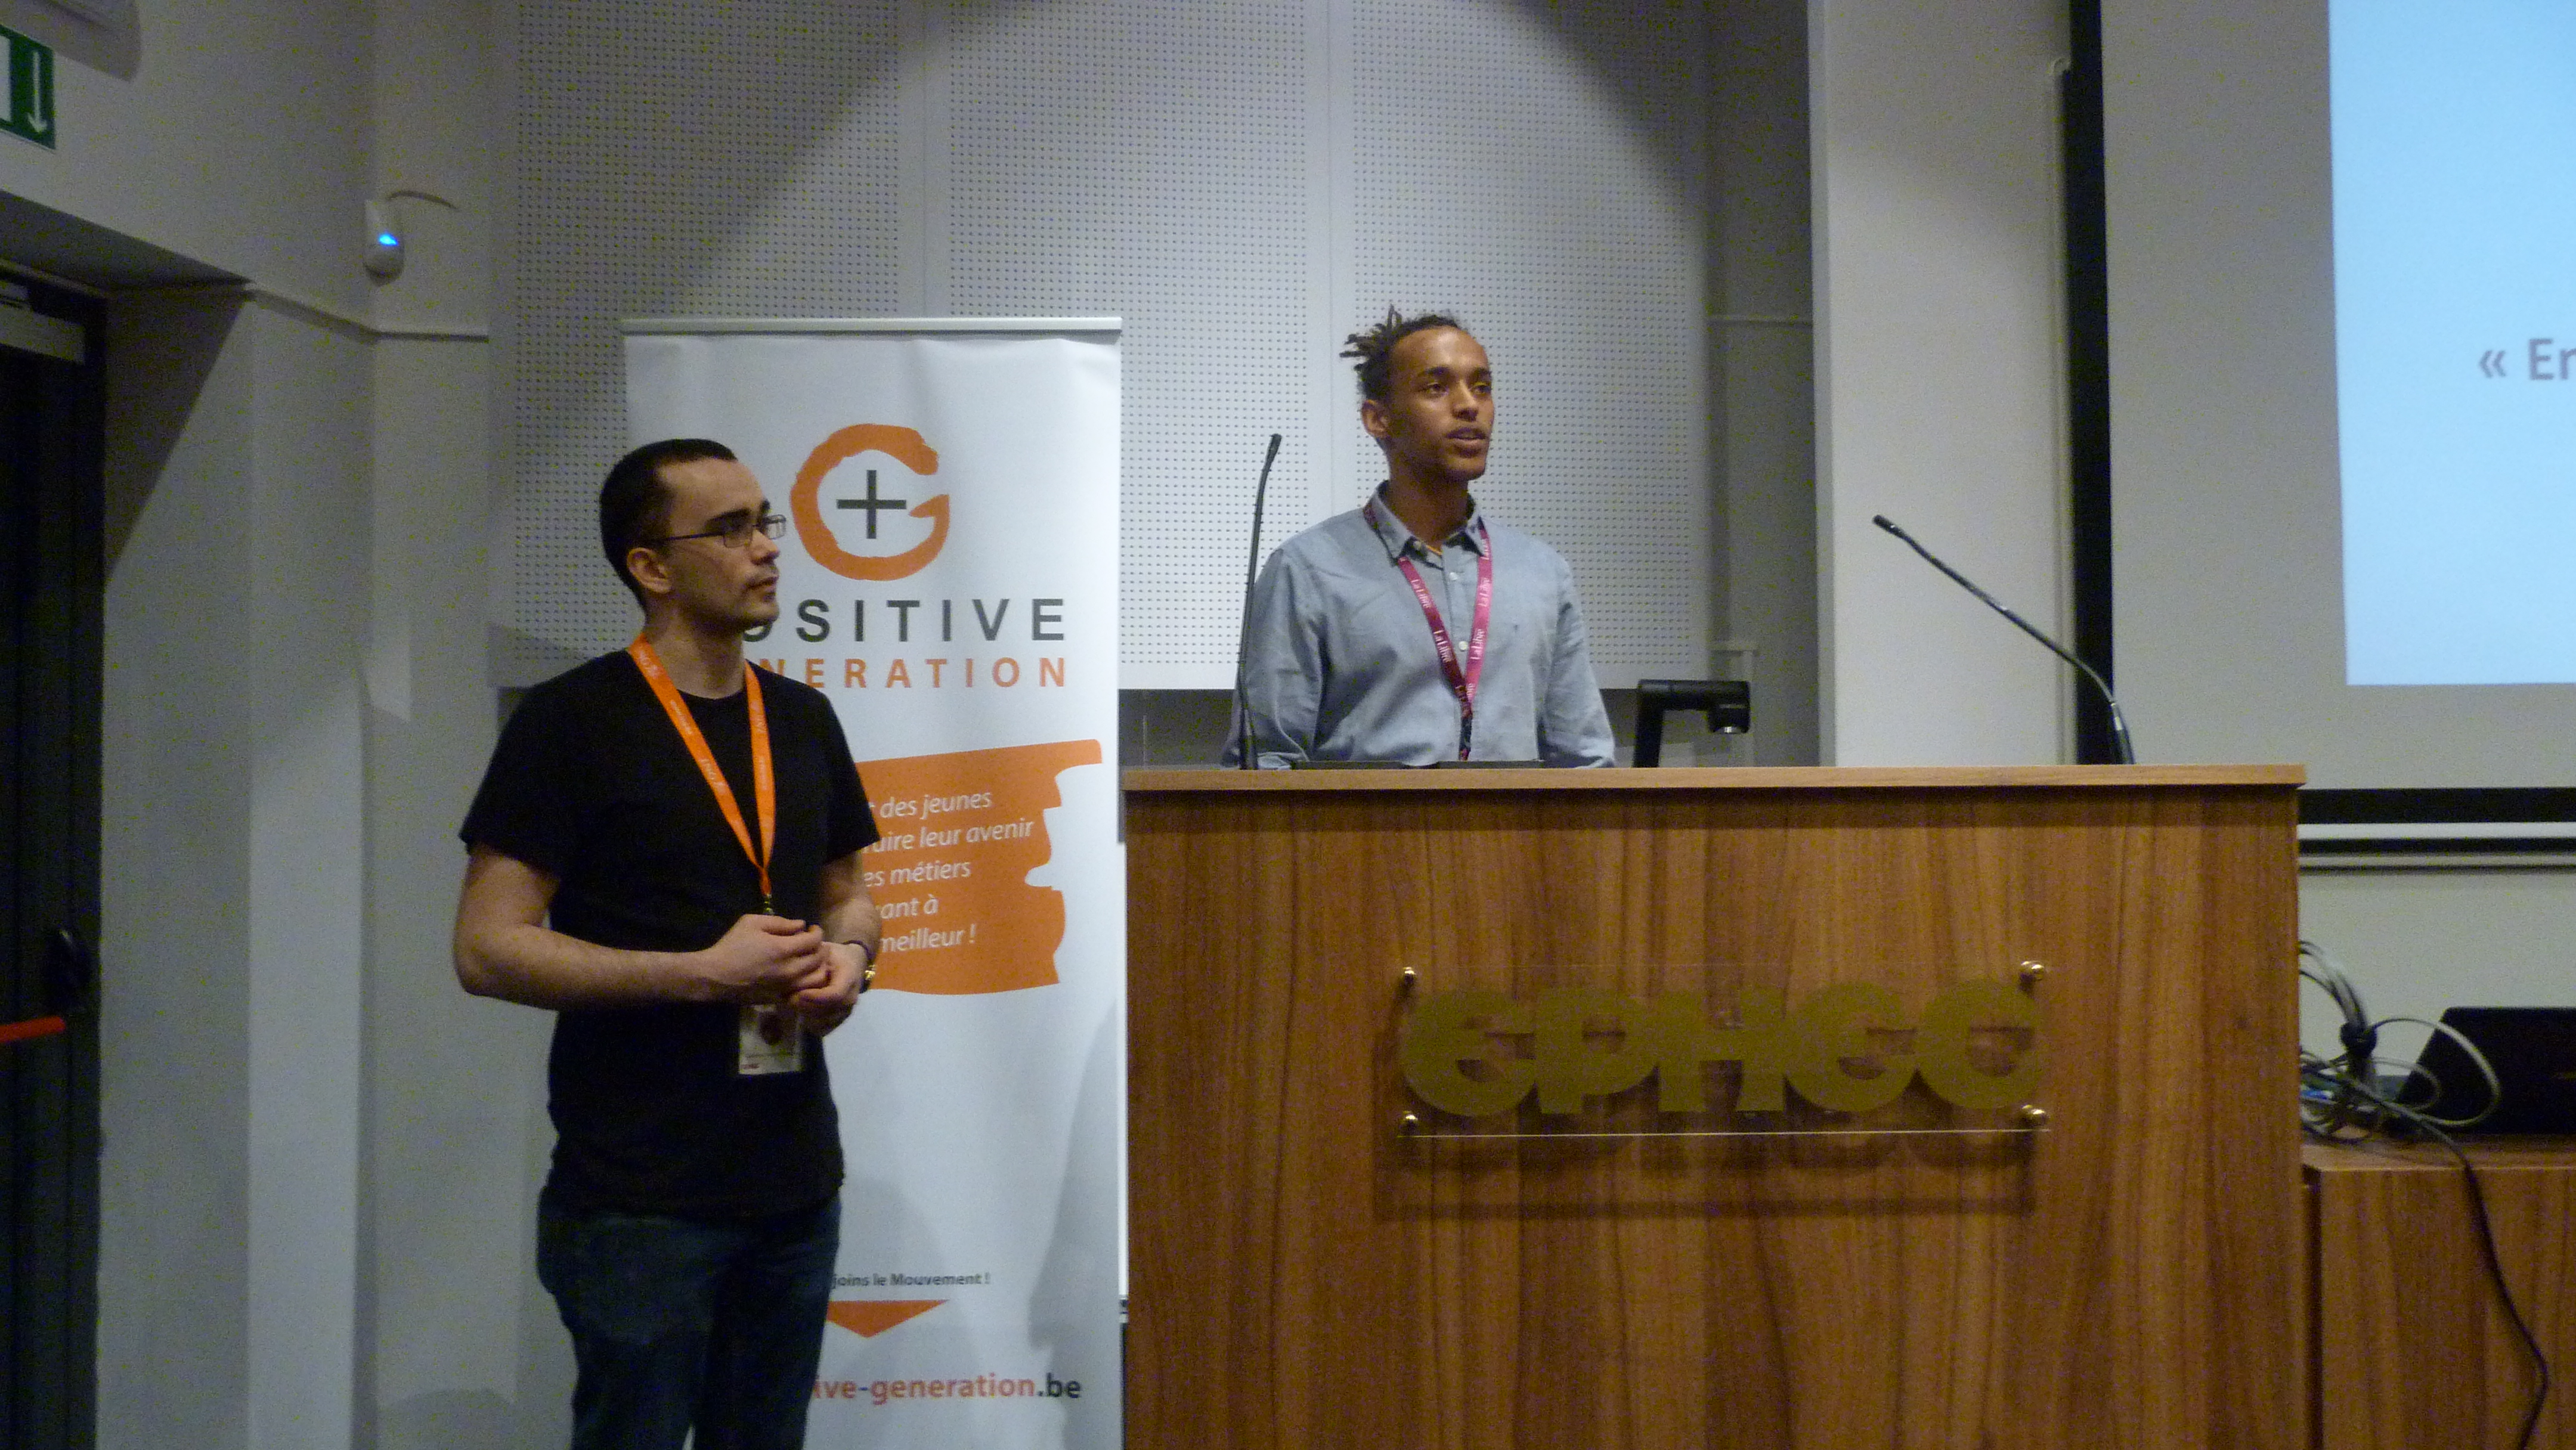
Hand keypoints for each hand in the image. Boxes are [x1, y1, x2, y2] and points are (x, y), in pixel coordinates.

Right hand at [693, 915, 826, 1002]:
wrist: (715, 976)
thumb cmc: (731, 946)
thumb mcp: (751, 923)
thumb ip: (780, 922)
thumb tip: (801, 925)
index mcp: (783, 949)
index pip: (814, 941)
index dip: (817, 932)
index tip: (812, 929)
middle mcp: (789, 970)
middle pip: (819, 959)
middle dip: (821, 948)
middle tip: (814, 943)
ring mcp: (785, 987)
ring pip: (816, 979)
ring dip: (818, 966)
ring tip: (811, 959)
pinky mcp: (779, 998)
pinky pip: (803, 991)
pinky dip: (808, 982)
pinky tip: (801, 974)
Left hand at [786, 941, 864, 1034]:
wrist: (851, 963)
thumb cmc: (834, 955)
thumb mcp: (825, 949)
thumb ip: (812, 958)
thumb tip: (793, 964)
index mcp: (850, 976)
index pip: (835, 995)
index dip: (816, 998)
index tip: (798, 993)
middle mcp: (852, 997)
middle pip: (827, 1012)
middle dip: (805, 1007)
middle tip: (787, 999)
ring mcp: (847, 1010)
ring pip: (823, 1022)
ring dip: (806, 1015)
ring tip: (793, 1005)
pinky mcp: (840, 1019)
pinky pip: (824, 1029)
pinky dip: (810, 1024)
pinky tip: (802, 1012)